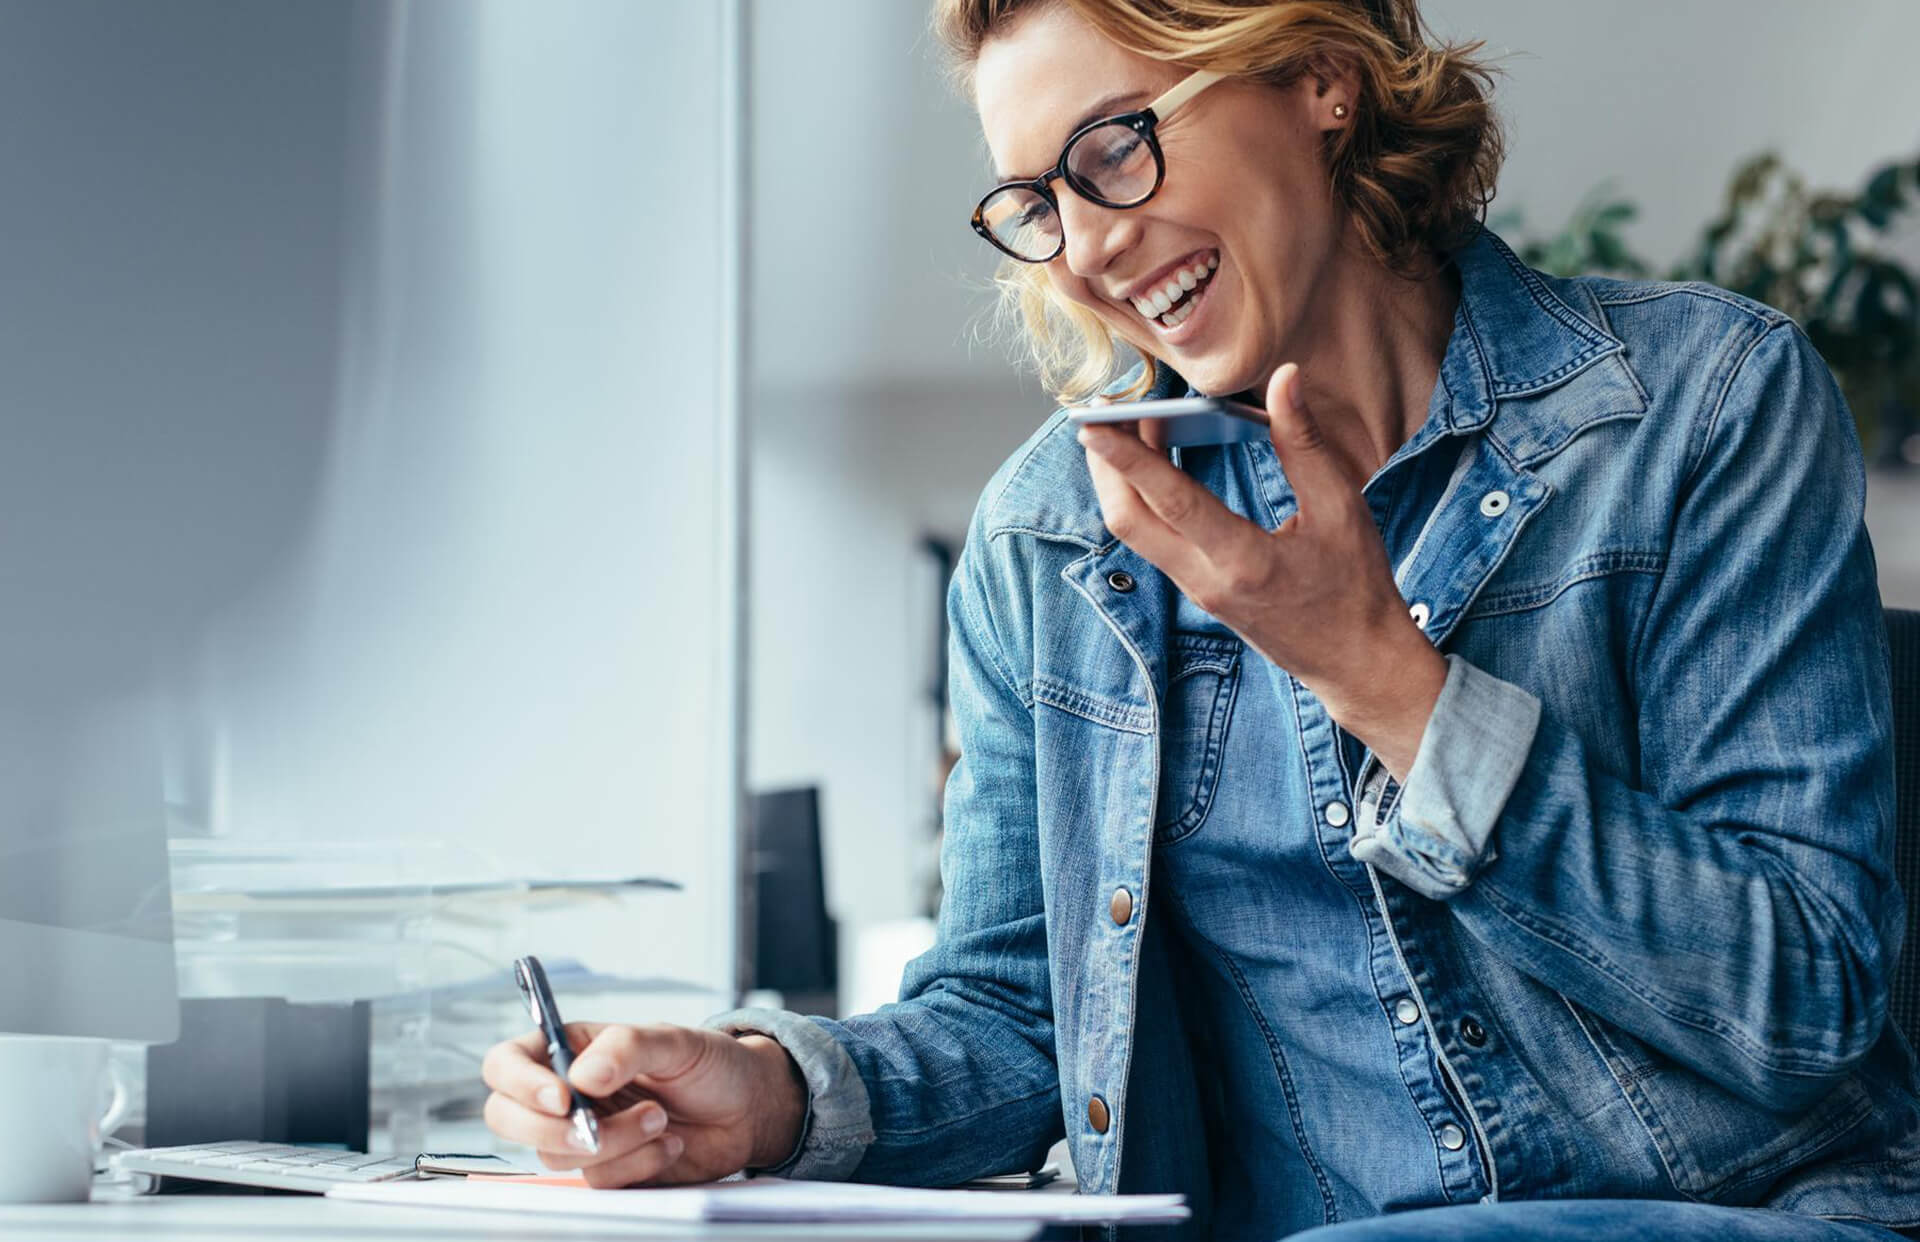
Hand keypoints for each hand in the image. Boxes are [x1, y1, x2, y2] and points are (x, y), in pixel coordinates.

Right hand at [481, 1022, 805, 1187]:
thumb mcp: (675, 1039)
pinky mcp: (608, 1170)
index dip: (519, 1083)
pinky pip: (599, 1182)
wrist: (747, 1109)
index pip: (506, 1064)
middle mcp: (567, 1094)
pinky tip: (668, 1144)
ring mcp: (583, 1135)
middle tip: (595, 1125)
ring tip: (660, 1119)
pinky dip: (638, 1165)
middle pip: (508, 1119)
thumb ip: (627, 1047)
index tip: (562, 1097)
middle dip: (554, 1129)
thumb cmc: (710, 1063)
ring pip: (557, 1156)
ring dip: (614, 1142)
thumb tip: (582, 1076)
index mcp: (571, 1050)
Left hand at [1076, 363, 1446, 776]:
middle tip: (1102, 411)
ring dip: (1121, 480)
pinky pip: (1154, 539)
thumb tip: (1285, 379)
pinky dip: (1144, 498)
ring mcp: (1197, 590)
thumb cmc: (1356, 585)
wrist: (1356, 662)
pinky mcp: (1198, 591)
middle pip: (1127, 521)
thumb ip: (1304, 442)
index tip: (1094, 425)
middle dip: (1105, 465)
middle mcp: (1207, 581)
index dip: (1128, 460)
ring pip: (1134, 532)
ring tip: (1128, 426)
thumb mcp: (1342, 507)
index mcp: (1244, 562)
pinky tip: (1157, 461)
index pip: (1171, 503)